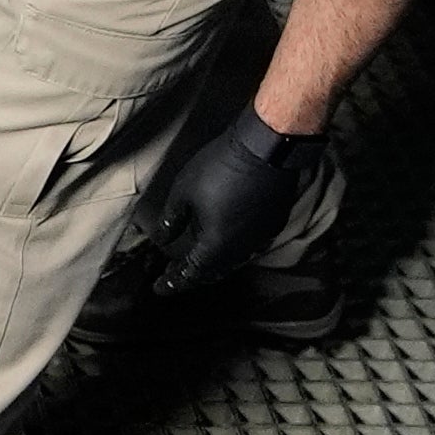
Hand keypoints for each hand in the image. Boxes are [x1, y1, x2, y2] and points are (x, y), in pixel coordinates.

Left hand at [139, 112, 317, 297]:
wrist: (268, 147)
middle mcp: (241, 248)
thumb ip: (171, 220)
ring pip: (233, 259)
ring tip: (197, 254)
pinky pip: (249, 243)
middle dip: (192, 273)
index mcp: (216, 246)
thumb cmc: (222, 167)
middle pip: (213, 271)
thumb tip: (161, 238)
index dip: (172, 282)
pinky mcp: (274, 221)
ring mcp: (261, 236)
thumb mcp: (184, 192)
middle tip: (175, 272)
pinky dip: (232, 244)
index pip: (190, 274)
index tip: (159, 287)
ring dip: (213, 260)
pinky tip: (224, 234)